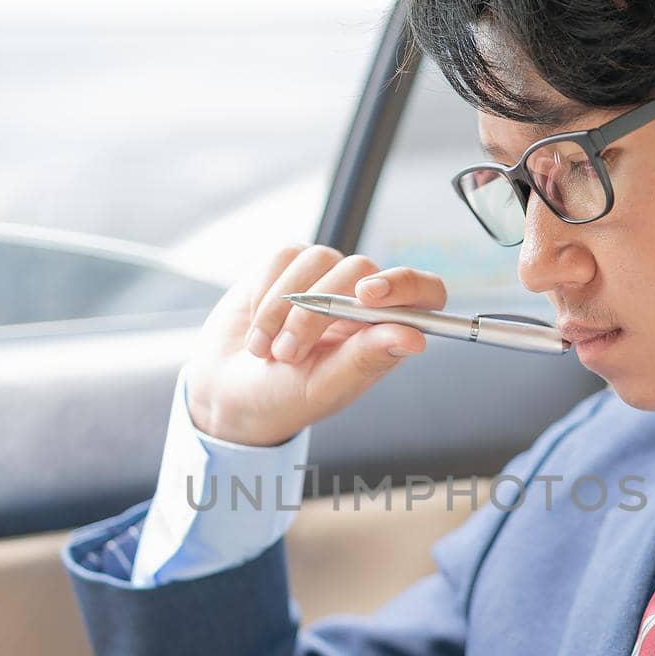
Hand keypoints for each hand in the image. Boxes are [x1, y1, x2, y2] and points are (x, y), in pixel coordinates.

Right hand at [184, 244, 446, 445]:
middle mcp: (361, 300)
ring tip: (267, 351)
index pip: (425, 292)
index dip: (405, 284)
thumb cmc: (285, 398)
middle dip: (318, 311)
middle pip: (361, 269)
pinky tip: (257, 329)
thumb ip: (367, 358)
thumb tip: (415, 338)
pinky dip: (264, 295)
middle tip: (288, 354)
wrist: (229, 392)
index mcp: (385, 332)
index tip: (367, 295)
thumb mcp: (325, 386)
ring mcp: (326, 277)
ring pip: (319, 259)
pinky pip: (283, 257)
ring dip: (283, 308)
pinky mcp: (288, 265)